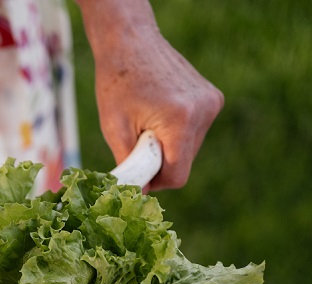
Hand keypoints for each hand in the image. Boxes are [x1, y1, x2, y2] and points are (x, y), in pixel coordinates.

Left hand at [77, 0, 223, 189]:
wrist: (130, 43)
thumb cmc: (116, 84)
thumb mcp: (114, 130)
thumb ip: (130, 165)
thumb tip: (137, 195)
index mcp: (180, 121)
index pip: (177, 175)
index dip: (155, 182)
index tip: (137, 178)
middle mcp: (204, 112)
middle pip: (184, 162)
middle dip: (159, 162)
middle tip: (136, 145)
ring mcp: (212, 103)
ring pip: (190, 148)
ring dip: (168, 147)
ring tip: (146, 124)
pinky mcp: (213, 98)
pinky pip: (194, 131)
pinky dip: (175, 132)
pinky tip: (159, 112)